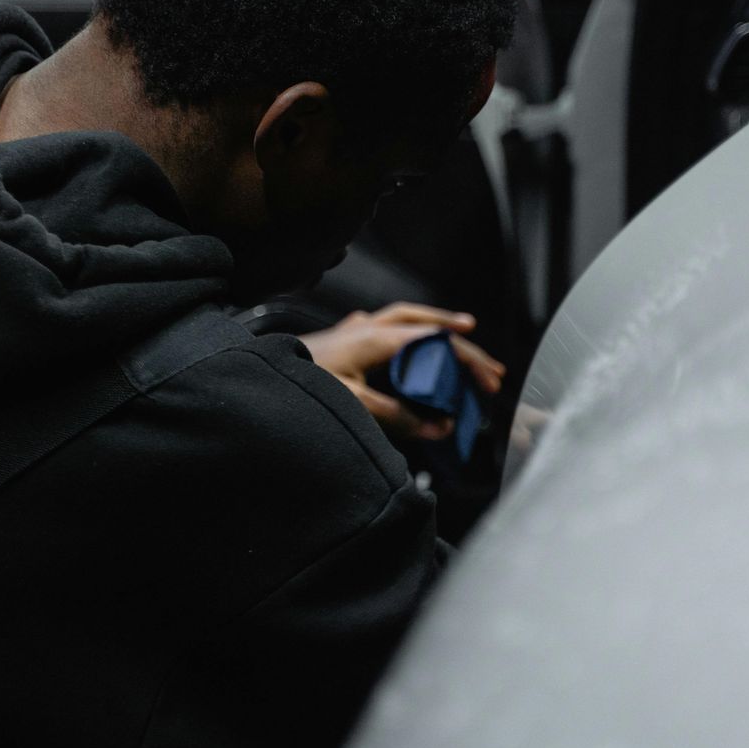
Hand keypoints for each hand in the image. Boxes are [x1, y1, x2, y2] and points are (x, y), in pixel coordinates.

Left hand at [298, 303, 505, 442]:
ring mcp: (356, 330)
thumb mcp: (355, 405)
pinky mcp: (345, 340)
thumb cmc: (302, 385)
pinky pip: (386, 329)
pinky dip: (408, 335)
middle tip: (488, 368)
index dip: (467, 360)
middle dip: (461, 343)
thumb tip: (438, 426)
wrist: (260, 377)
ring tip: (461, 339)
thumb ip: (398, 416)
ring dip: (436, 330)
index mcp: (377, 338)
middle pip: (427, 325)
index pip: (436, 342)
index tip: (488, 381)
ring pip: (407, 321)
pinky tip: (410, 345)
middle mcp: (369, 327)